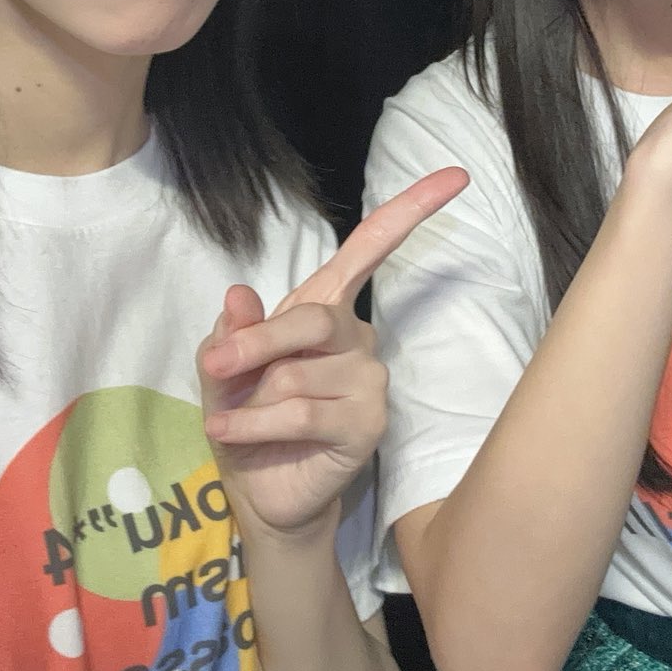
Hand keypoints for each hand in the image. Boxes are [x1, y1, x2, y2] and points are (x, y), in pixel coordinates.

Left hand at [197, 167, 469, 542]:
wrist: (259, 493)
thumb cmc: (246, 419)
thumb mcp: (223, 368)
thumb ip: (231, 332)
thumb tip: (240, 295)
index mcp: (325, 311)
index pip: (369, 251)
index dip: (409, 211)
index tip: (455, 177)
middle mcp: (356, 339)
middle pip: (312, 318)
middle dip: (256, 343)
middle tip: (217, 365)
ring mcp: (369, 382)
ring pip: (298, 374)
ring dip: (250, 400)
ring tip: (237, 421)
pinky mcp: (367, 425)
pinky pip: (302, 413)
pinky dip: (254, 424)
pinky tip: (230, 432)